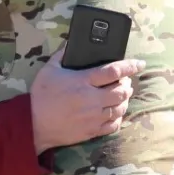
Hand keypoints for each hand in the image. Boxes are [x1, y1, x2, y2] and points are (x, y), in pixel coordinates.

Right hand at [30, 50, 145, 152]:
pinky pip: (114, 125)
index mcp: (83, 81)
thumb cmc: (41, 96)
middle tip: (125, 81)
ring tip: (121, 95)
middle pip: (122, 91)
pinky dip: (118, 117)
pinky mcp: (92, 131)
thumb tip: (72, 43)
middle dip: (127, 84)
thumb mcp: (48, 70)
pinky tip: (115, 112)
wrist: (34, 125)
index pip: (114, 71)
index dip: (130, 66)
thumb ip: (62, 55)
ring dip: (124, 100)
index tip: (139, 64)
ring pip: (120, 108)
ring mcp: (93, 117)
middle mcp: (92, 99)